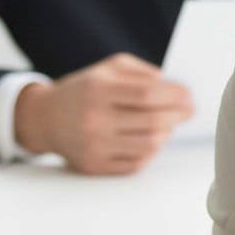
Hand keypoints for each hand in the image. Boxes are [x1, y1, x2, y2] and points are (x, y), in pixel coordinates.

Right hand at [14, 53, 192, 174]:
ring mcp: (94, 146)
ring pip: (149, 145)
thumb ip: (143, 73)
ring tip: (168, 124)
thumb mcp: (109, 68)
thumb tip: (174, 87)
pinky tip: (150, 139)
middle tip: (188, 111)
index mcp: (99, 89)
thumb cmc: (86, 89)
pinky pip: (137, 163)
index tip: (189, 96)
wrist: (45, 118)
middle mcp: (95, 119)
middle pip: (153, 122)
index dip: (176, 95)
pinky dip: (151, 151)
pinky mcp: (94, 166)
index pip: (148, 94)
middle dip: (178, 115)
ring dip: (167, 134)